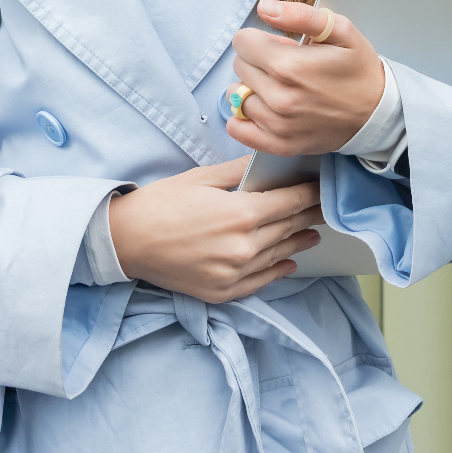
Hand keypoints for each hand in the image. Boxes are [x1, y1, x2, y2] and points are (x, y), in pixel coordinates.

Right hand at [106, 157, 322, 302]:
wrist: (127, 241)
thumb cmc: (162, 203)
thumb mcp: (203, 177)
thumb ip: (242, 170)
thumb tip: (269, 160)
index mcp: (242, 214)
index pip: (291, 202)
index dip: (311, 193)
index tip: (322, 187)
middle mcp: (244, 247)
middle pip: (289, 228)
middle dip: (309, 215)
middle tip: (324, 207)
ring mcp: (235, 273)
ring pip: (279, 254)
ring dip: (299, 242)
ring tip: (313, 233)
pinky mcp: (223, 291)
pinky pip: (261, 281)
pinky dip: (278, 270)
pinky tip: (289, 263)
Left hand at [224, 0, 385, 156]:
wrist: (377, 114)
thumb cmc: (359, 70)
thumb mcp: (341, 31)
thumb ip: (301, 15)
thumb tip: (265, 8)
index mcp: (289, 66)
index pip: (242, 42)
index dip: (261, 38)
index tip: (282, 45)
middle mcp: (278, 97)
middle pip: (239, 67)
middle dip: (257, 60)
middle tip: (287, 66)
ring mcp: (277, 125)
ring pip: (236, 96)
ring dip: (252, 88)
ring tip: (279, 87)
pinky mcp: (278, 145)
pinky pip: (238, 129)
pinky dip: (243, 118)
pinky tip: (263, 108)